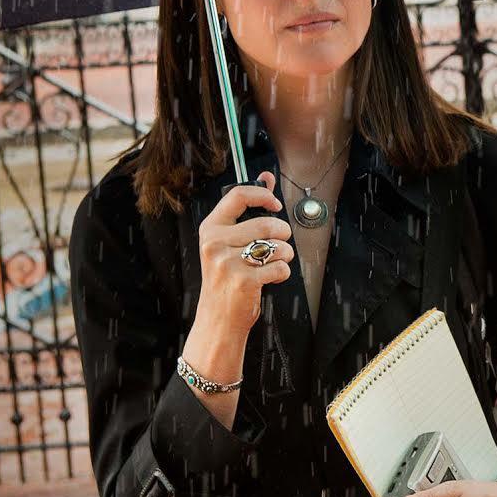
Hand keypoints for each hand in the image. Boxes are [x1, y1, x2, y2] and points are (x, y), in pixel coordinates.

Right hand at [193, 172, 292, 335]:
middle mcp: (215, 243)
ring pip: (278, 245)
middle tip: (277, 245)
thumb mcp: (229, 242)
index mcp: (211, 228)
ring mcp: (228, 262)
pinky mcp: (243, 281)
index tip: (275, 205)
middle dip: (283, 234)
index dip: (264, 195)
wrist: (217, 319)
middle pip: (268, 223)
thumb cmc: (226, 278)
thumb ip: (248, 210)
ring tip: (273, 263)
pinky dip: (283, 273)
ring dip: (285, 255)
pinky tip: (270, 278)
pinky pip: (280, 267)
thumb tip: (267, 177)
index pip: (238, 195)